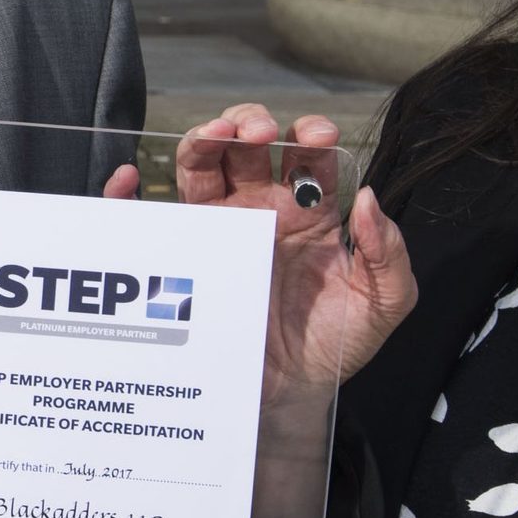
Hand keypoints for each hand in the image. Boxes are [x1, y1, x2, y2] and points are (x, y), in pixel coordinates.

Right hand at [104, 104, 414, 397]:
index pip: (307, 155)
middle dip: (250, 123)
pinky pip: (148, 217)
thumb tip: (367, 200)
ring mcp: (220, 230)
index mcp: (310, 211)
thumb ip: (388, 253)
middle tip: (259, 132)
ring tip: (216, 136)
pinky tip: (130, 177)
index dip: (310, 134)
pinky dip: (129, 191)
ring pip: (200, 167)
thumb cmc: (336, 344)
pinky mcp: (186, 258)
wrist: (291, 394)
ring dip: (203, 139)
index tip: (316, 136)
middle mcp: (261, 210)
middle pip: (245, 146)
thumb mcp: (383, 303)